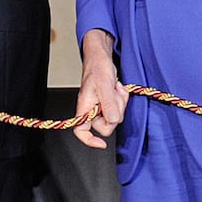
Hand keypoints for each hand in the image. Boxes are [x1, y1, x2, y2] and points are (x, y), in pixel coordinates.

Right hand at [73, 30, 125, 149]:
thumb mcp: (104, 85)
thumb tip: (112, 120)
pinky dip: (121, 99)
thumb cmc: (97, 67)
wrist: (101, 57)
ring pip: (115, 117)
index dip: (89, 140)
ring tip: (115, 89)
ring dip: (119, 103)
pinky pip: (119, 109)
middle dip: (115, 112)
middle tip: (114, 96)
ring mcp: (100, 106)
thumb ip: (108, 104)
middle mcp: (91, 109)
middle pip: (105, 125)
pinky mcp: (108, 102)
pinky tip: (117, 88)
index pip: (80, 130)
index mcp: (84, 107)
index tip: (101, 144)